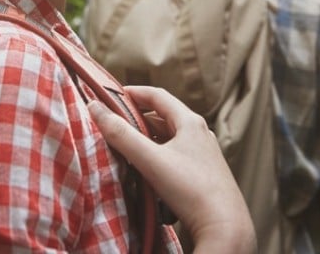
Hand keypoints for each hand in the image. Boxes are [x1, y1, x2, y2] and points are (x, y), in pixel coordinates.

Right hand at [88, 86, 255, 253]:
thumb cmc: (190, 189)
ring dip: (149, 139)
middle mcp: (201, 134)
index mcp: (190, 122)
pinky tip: (150, 172)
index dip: (133, 92)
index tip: (112, 95)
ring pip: (171, 138)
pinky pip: (177, 156)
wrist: (224, 226)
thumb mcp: (150, 159)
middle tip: (116, 123)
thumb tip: (95, 108)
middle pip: (164, 117)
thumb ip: (121, 134)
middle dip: (138, 118)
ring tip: (128, 148)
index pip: (158, 96)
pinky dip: (160, 156)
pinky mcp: (205, 174)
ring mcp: (205, 154)